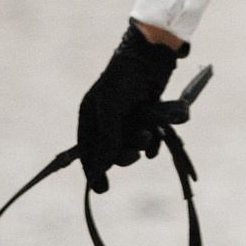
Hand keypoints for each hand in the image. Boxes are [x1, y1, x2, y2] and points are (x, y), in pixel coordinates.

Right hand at [76, 20, 188, 192]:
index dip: (93, 170)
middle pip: (112, 152)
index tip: (102, 188)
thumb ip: (107, 138)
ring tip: (149, 134)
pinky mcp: (148, 116)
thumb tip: (101, 167)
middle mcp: (107, 118)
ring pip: (133, 146)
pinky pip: (149, 140)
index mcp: (90, 115)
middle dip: (124, 155)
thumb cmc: (126, 79)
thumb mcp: (111, 108)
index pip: (87, 151)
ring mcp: (128, 118)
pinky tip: (159, 138)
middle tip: (134, 154)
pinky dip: (154, 142)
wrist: (152, 56)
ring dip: (142, 145)